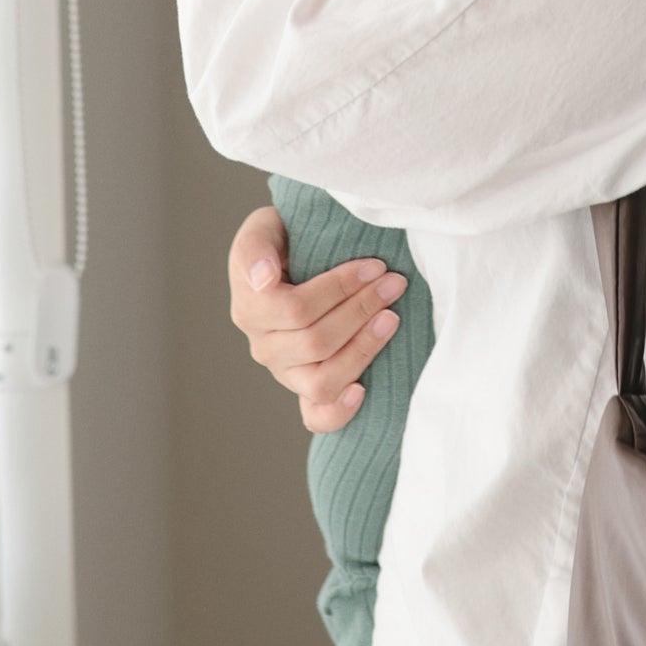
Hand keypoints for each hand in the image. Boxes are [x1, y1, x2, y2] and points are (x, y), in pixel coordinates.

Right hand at [228, 206, 408, 431]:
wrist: (296, 258)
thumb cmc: (284, 240)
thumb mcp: (264, 228)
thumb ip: (255, 248)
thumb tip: (262, 280)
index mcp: (250, 309)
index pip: (297, 309)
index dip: (340, 288)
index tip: (376, 265)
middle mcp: (264, 347)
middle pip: (317, 342)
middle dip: (362, 310)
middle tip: (395, 283)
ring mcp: (286, 373)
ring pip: (322, 380)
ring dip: (363, 350)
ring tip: (392, 319)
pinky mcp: (305, 390)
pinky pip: (317, 417)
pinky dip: (339, 411)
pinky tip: (362, 390)